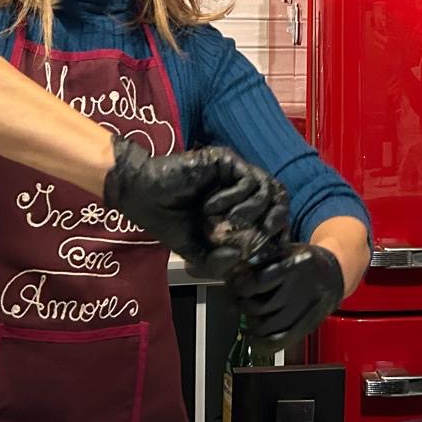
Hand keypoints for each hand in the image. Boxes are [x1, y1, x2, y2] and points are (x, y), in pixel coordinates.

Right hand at [103, 139, 284, 275]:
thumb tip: (240, 258)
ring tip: (229, 223)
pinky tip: (210, 207)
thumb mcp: (196, 252)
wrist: (142, 196)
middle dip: (275, 221)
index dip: (277, 233)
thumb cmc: (168, 221)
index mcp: (240, 208)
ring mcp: (234, 173)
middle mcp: (242, 188)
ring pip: (267, 188)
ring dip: (251, 211)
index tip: (268, 251)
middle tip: (261, 237)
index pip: (274, 215)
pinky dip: (233, 198)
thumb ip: (218, 261)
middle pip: (280, 199)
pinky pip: (247, 179)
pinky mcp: (225, 160)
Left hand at [227, 242, 343, 345]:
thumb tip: (232, 278)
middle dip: (244, 306)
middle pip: (262, 306)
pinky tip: (255, 338)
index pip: (260, 280)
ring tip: (249, 316)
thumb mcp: (284, 251)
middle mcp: (304, 286)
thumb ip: (261, 261)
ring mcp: (308, 308)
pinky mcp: (310, 324)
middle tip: (239, 301)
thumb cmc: (303, 261)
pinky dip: (264, 343)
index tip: (234, 286)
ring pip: (270, 326)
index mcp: (296, 263)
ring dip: (252, 324)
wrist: (334, 272)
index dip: (241, 287)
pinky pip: (282, 340)